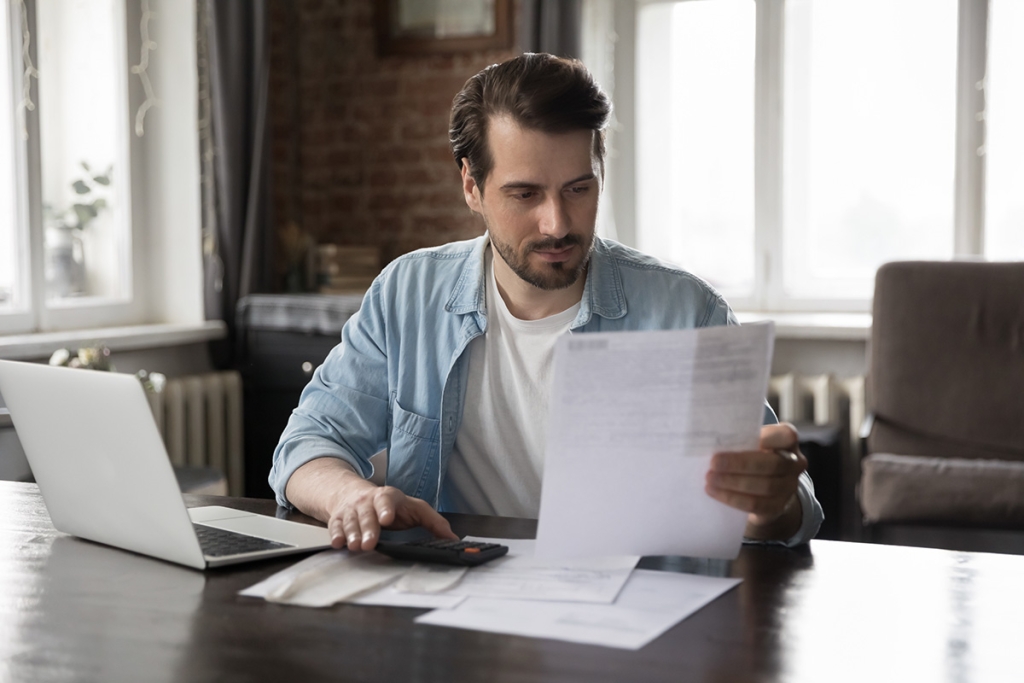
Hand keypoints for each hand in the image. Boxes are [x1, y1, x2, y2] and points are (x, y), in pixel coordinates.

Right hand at [286, 458, 456, 551]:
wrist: (356, 494)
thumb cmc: (391, 506)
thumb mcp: (414, 508)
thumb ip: (433, 522)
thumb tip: (452, 538)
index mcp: (388, 497)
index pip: (386, 500)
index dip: (385, 509)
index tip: (386, 519)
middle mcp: (367, 502)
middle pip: (366, 514)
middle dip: (367, 529)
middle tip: (369, 544)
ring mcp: (351, 510)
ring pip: (350, 521)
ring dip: (352, 534)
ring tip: (354, 547)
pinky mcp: (338, 519)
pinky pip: (335, 526)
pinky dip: (336, 535)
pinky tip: (338, 543)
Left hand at [704, 423, 806, 539]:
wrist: (765, 489)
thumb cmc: (752, 456)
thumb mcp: (751, 443)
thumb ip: (740, 439)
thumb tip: (710, 439)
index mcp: (788, 441)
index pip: (786, 435)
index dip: (767, 437)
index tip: (738, 437)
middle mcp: (795, 463)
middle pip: (772, 464)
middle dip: (740, 464)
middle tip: (713, 463)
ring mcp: (790, 487)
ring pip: (765, 486)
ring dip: (733, 483)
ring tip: (710, 479)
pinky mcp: (778, 507)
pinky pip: (757, 504)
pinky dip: (733, 498)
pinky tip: (715, 492)